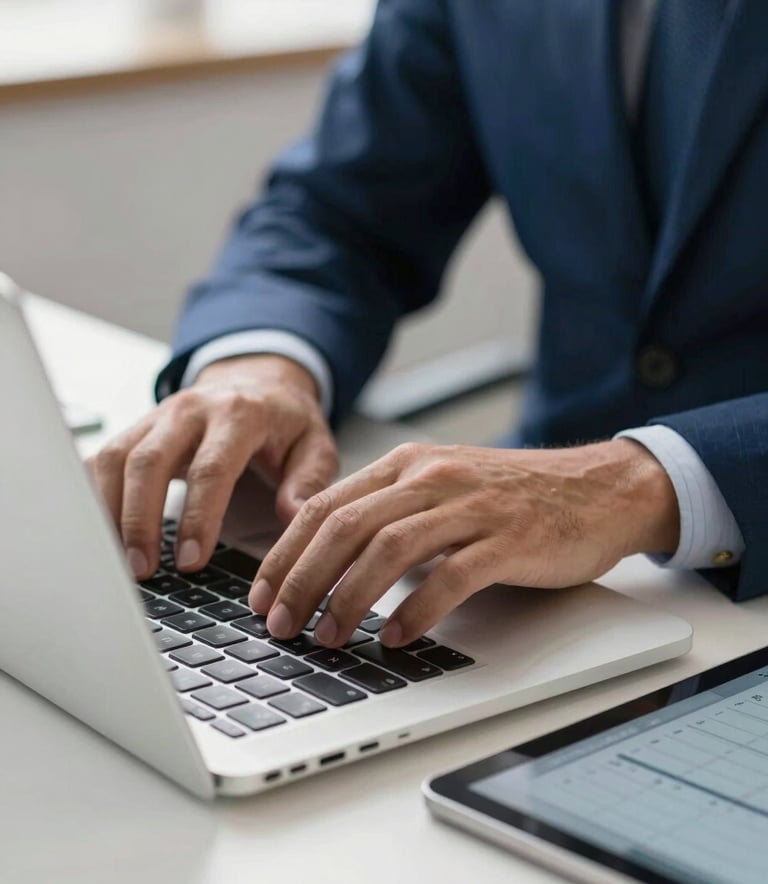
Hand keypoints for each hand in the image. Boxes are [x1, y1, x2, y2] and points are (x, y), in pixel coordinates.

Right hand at [87, 354, 338, 578]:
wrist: (259, 382)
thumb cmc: (286, 422)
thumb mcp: (316, 444)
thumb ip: (308, 480)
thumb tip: (292, 516)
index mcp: (240, 414)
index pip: (211, 467)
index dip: (198, 516)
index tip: (191, 560)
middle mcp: (192, 410)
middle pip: (150, 461)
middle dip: (141, 519)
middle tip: (144, 568)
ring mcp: (159, 416)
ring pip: (118, 458)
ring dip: (111, 512)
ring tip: (120, 561)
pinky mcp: (139, 428)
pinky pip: (104, 457)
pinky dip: (95, 494)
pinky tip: (101, 532)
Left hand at [249, 440, 678, 647]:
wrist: (595, 489)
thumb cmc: (512, 497)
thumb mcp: (441, 487)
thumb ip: (390, 512)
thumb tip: (329, 560)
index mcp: (408, 465)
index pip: (325, 506)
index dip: (285, 553)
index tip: (262, 594)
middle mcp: (432, 478)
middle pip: (345, 526)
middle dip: (302, 580)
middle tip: (281, 624)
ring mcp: (471, 507)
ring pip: (389, 548)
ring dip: (349, 598)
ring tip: (329, 637)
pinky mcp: (509, 539)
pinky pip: (452, 575)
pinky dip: (418, 609)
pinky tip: (399, 637)